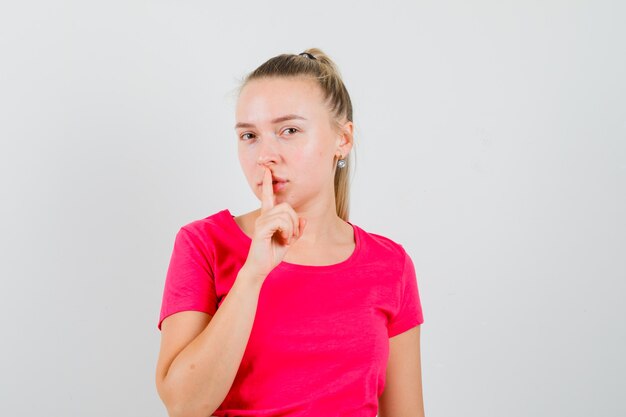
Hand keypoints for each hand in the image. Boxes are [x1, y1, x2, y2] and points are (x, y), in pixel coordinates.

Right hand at [241, 167, 306, 282]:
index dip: (267, 183)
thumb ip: (297, 230)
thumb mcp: (289, 241)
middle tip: (292, 236)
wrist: (260, 268)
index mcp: (268, 217)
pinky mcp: (262, 229)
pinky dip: (287, 231)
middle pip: (286, 206)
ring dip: (292, 228)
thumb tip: (304, 220)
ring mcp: (261, 222)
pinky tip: (284, 240)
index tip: (267, 170)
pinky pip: (281, 222)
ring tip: (287, 239)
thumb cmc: (271, 254)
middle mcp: (263, 217)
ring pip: (285, 214)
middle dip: (295, 221)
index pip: (267, 196)